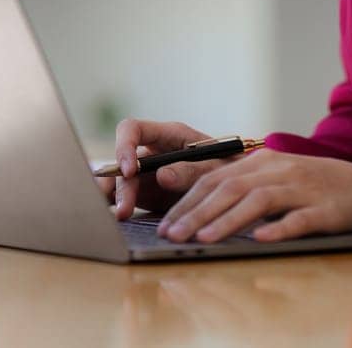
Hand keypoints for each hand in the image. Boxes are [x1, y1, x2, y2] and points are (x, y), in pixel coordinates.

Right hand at [96, 118, 233, 219]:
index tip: (129, 170)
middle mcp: (150, 152)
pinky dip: (116, 209)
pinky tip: (114, 222)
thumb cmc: (229, 168)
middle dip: (121, 185)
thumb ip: (192, 170)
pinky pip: (122, 199)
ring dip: (114, 198)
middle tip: (125, 210)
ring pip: (117, 182)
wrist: (237, 188)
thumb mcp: (217, 166)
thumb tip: (162, 175)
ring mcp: (144, 174)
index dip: (124, 146)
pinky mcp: (143, 195)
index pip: (132, 129)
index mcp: (167, 134)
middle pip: (121, 161)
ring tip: (120, 218)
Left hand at [154, 148, 351, 243]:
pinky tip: (259, 240)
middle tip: (172, 235)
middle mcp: (280, 170)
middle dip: (197, 212)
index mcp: (264, 162)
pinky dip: (278, 228)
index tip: (164, 222)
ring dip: (226, 221)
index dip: (187, 199)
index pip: (216, 178)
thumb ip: (244, 186)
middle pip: (230, 188)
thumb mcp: (278, 178)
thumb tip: (201, 205)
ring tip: (202, 239)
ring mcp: (303, 188)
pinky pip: (299, 219)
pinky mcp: (326, 210)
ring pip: (258, 201)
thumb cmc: (318, 187)